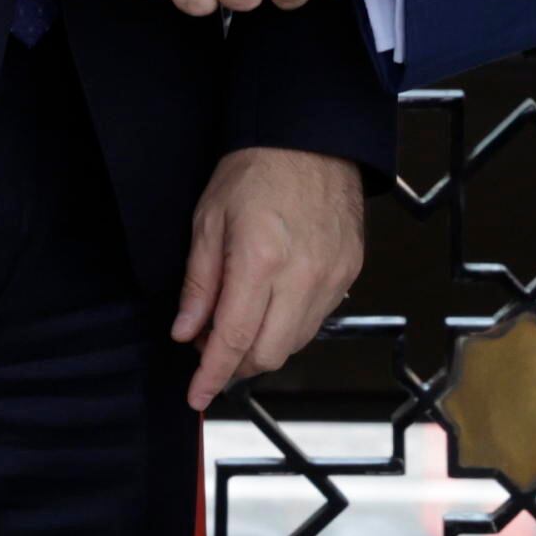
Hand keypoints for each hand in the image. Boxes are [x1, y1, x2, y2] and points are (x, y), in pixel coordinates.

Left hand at [177, 146, 363, 409]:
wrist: (313, 138)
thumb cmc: (254, 171)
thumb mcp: (208, 220)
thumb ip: (199, 283)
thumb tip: (186, 332)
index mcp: (260, 261)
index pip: (232, 339)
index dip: (211, 376)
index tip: (196, 397)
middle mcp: (302, 277)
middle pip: (268, 354)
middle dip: (235, 366)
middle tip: (209, 349)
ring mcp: (332, 278)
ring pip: (294, 344)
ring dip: (262, 347)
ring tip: (238, 323)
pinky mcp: (350, 273)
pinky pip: (316, 320)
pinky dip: (289, 327)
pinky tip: (271, 306)